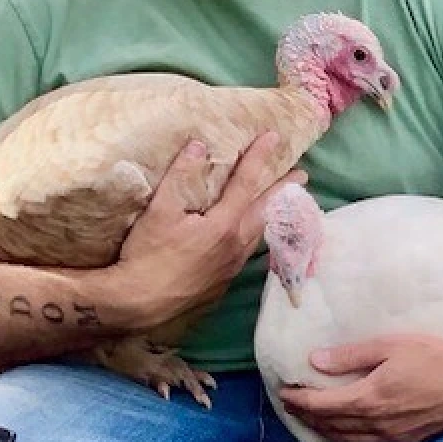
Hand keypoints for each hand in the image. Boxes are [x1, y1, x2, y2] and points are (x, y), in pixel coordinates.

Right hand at [98, 129, 299, 329]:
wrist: (140, 304)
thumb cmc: (148, 255)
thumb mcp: (159, 210)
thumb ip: (181, 176)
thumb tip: (200, 146)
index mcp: (224, 226)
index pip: (247, 183)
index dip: (259, 157)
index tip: (273, 137)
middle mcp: (236, 247)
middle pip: (266, 212)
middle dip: (283, 191)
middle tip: (302, 177)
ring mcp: (231, 268)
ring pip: (258, 235)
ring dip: (271, 215)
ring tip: (280, 204)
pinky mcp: (222, 283)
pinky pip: (246, 252)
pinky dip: (255, 235)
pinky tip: (248, 237)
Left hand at [278, 325, 442, 441]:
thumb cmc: (436, 355)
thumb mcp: (392, 345)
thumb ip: (352, 355)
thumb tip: (315, 360)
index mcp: (371, 398)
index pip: (323, 405)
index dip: (300, 400)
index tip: (285, 391)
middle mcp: (379, 424)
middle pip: (331, 426)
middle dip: (307, 417)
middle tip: (291, 404)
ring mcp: (393, 437)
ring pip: (347, 440)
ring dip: (324, 432)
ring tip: (310, 420)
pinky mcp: (407, 441)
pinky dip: (346, 440)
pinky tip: (342, 433)